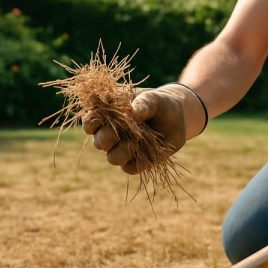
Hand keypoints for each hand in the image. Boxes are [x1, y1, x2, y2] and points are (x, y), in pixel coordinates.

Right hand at [82, 84, 204, 173]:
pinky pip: (130, 169)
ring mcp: (123, 149)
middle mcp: (111, 135)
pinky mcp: (137, 162)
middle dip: (108, 138)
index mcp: (107, 116)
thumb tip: (132, 113)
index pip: (89, 123)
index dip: (91, 123)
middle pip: (98, 143)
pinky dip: (138, 161)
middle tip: (122, 130)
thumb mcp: (153, 98)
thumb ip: (142, 103)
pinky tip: (148, 150)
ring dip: (123, 151)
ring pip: (112, 158)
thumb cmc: (160, 103)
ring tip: (137, 140)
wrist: (178, 117)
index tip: (104, 118)